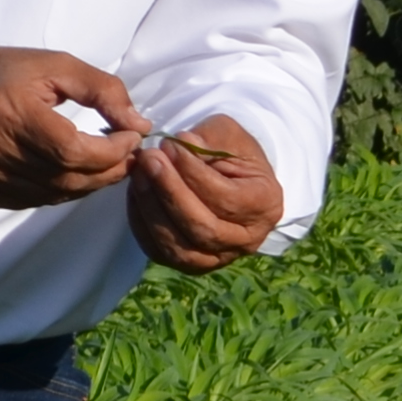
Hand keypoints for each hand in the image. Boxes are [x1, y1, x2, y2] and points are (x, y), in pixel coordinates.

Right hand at [0, 37, 146, 206]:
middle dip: (108, 170)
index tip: (132, 136)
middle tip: (128, 154)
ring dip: (88, 182)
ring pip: (53, 195)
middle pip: (67, 178)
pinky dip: (60, 190)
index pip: (73, 150)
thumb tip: (140, 124)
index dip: (111, 150)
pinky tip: (70, 170)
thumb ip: (102, 90)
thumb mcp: (53, 64)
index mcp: (10, 112)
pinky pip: (32, 200)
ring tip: (105, 162)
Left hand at [123, 115, 279, 273]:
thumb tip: (182, 143)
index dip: (193, 172)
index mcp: (265, 205)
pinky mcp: (191, 265)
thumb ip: (209, 138)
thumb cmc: (234, 154)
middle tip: (148, 159)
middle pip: (202, 227)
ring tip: (138, 174)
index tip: (169, 145)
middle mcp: (246, 240)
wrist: (234, 180)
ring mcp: (218, 258)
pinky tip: (136, 194)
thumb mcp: (229, 135)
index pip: (225, 197)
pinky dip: (142, 224)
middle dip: (169, 192)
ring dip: (151, 209)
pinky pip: (160, 252)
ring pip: (179, 247)